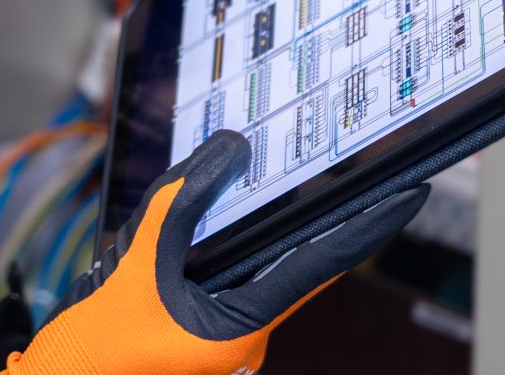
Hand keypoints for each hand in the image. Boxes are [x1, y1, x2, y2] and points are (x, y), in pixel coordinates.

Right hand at [0, 130, 425, 374]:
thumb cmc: (96, 354)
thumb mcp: (135, 265)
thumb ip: (182, 204)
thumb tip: (229, 151)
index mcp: (243, 329)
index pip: (320, 263)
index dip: (368, 225)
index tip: (407, 193)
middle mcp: (247, 340)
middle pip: (278, 260)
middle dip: (269, 218)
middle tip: (273, 170)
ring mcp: (224, 344)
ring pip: (241, 270)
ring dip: (220, 241)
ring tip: (170, 240)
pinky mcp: (201, 338)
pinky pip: (215, 283)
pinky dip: (200, 257)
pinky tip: (163, 253)